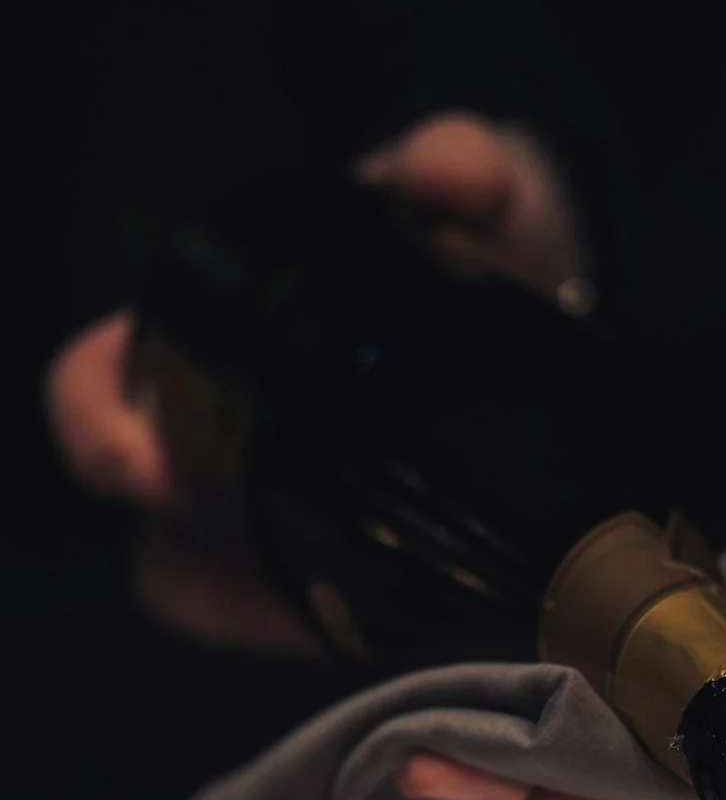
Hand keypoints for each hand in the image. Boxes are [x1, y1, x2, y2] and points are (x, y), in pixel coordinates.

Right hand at [42, 112, 582, 650]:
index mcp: (209, 346)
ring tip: (337, 617)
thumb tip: (444, 169)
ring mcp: (289, 524)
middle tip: (253, 569)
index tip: (142, 462)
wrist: (552, 304)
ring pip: (232, 599)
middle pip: (159, 533)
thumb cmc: (471, 237)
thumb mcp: (475, 188)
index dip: (99, 429)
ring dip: (270, 614)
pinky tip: (407, 629)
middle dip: (191, 558)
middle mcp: (228, 446)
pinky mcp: (361, 584)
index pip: (100, 395)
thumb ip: (462, 164)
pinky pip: (324, 631)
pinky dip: (349, 635)